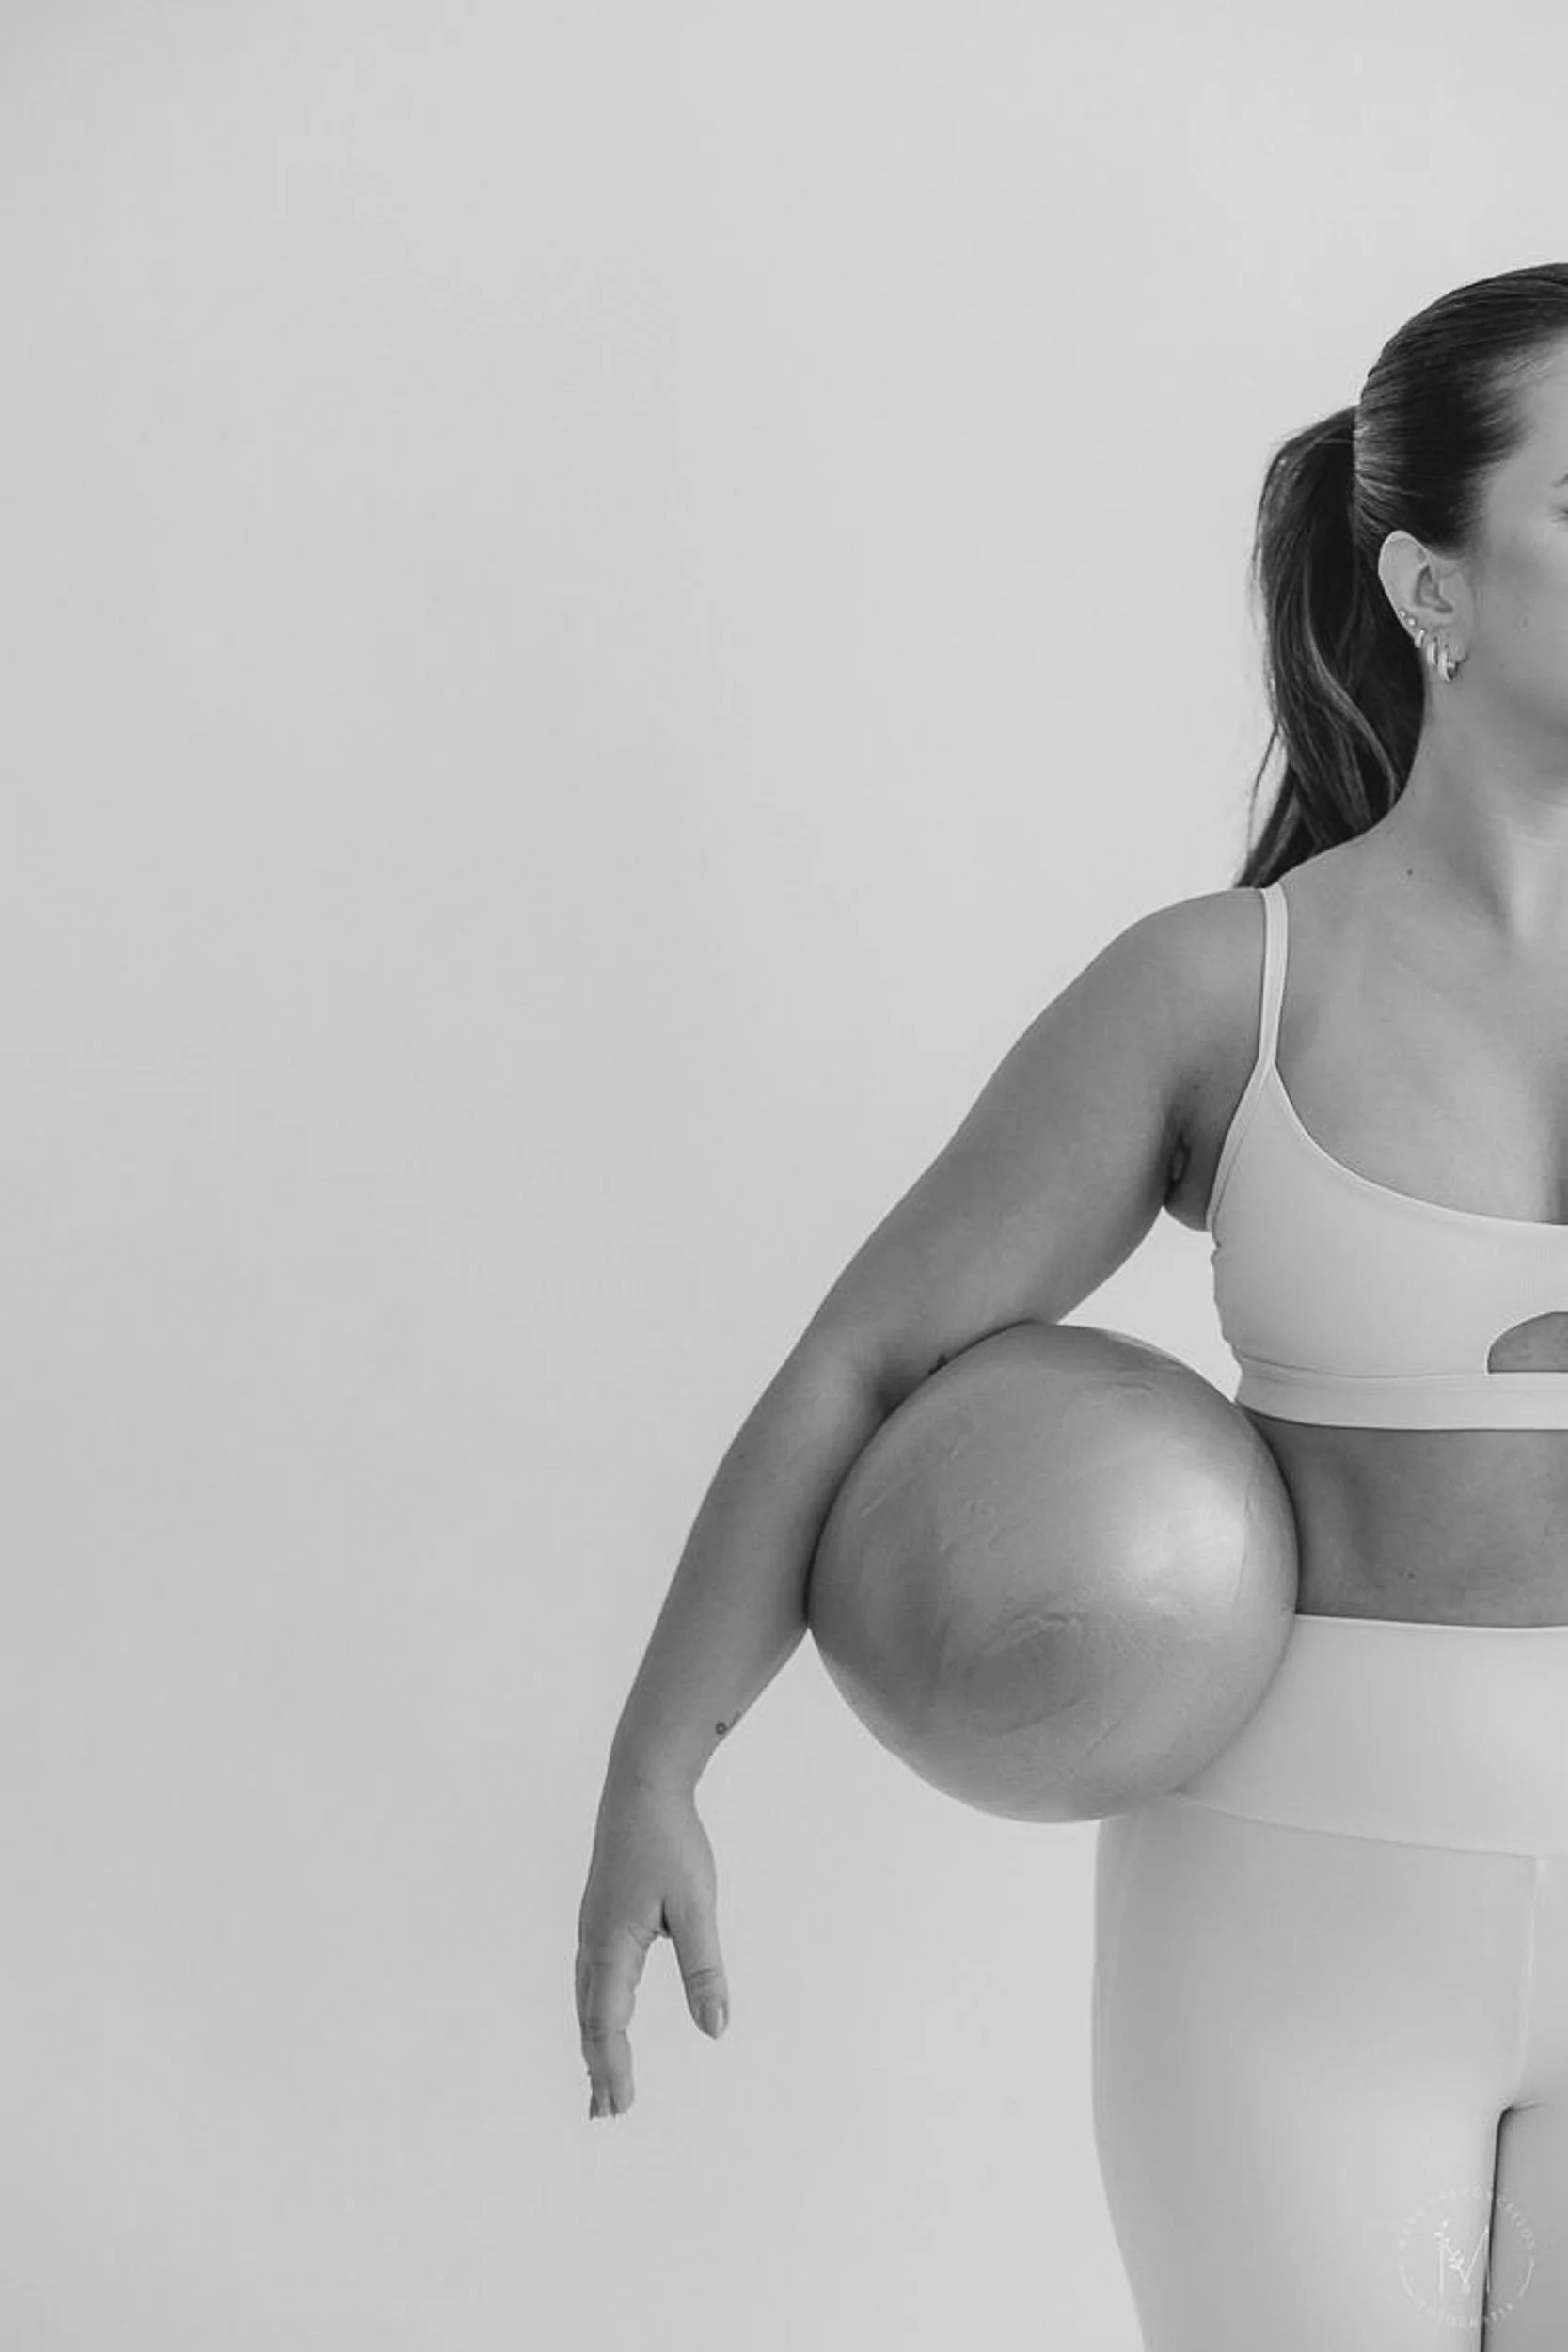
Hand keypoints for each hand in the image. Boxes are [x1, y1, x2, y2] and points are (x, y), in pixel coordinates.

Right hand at [575, 1770, 729, 2119]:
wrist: (641, 1783)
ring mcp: (593, 1926)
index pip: (609, 2024)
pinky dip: (595, 2009)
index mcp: (612, 1946)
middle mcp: (594, 1941)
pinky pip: (592, 1976)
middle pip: (590, 2019)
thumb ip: (704, 1968)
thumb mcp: (695, 1906)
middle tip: (604, 2113)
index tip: (619, 2106)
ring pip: (588, 1998)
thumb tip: (716, 2029)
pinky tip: (606, 2013)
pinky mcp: (600, 1913)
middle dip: (598, 2065)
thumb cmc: (670, 1842)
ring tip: (601, 2077)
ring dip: (593, 2041)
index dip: (614, 2067)